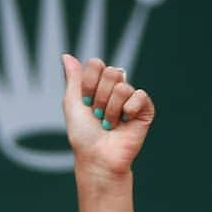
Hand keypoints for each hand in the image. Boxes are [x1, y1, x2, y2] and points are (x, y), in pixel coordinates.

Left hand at [61, 54, 154, 178]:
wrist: (97, 156)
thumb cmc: (83, 134)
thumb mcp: (72, 104)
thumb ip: (73, 79)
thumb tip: (66, 55)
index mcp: (98, 84)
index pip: (96, 64)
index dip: (89, 82)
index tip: (84, 101)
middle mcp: (115, 88)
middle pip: (112, 72)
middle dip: (100, 97)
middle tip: (97, 115)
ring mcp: (131, 98)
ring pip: (123, 87)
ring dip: (110, 109)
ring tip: (109, 124)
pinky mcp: (145, 108)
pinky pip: (139, 95)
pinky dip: (127, 110)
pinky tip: (125, 122)